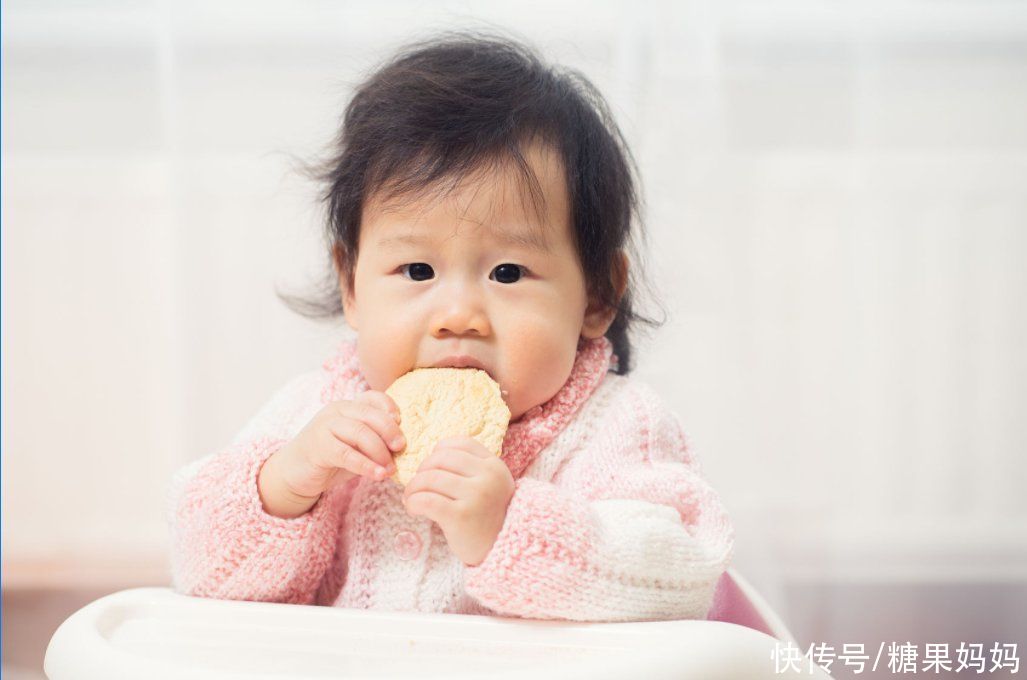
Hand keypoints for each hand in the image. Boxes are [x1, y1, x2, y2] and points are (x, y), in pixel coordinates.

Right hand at [259, 391, 404, 516]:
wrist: (295, 472)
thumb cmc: (332, 457)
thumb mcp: (356, 446)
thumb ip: (375, 441)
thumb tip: (403, 447)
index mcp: (348, 407)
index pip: (372, 397)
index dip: (389, 407)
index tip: (401, 422)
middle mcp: (336, 412)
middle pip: (369, 414)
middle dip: (390, 431)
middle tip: (402, 448)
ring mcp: (325, 427)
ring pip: (359, 432)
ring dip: (380, 452)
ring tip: (391, 469)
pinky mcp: (318, 447)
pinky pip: (346, 454)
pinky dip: (366, 465)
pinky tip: (378, 475)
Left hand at [402, 436, 514, 565]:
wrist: (504, 551)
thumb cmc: (489, 517)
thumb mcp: (491, 485)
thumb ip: (470, 468)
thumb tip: (430, 457)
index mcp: (494, 466)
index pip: (460, 444)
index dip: (438, 451)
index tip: (431, 467)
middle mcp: (487, 477)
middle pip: (440, 459)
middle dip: (421, 470)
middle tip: (416, 485)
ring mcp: (475, 496)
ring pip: (430, 479)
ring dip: (413, 488)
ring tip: (411, 498)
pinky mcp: (460, 517)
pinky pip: (426, 501)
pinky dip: (413, 502)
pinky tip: (413, 508)